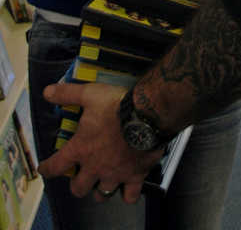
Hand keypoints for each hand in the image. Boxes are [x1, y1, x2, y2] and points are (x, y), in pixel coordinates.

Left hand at [38, 82, 162, 203]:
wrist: (148, 114)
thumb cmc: (118, 105)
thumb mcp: (90, 94)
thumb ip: (68, 94)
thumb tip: (48, 92)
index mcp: (81, 149)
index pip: (56, 166)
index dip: (47, 168)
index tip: (45, 168)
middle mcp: (95, 166)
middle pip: (79, 188)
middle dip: (77, 184)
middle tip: (80, 176)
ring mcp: (115, 174)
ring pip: (102, 194)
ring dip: (100, 189)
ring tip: (102, 182)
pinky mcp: (134, 175)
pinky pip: (129, 196)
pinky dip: (127, 194)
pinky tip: (127, 188)